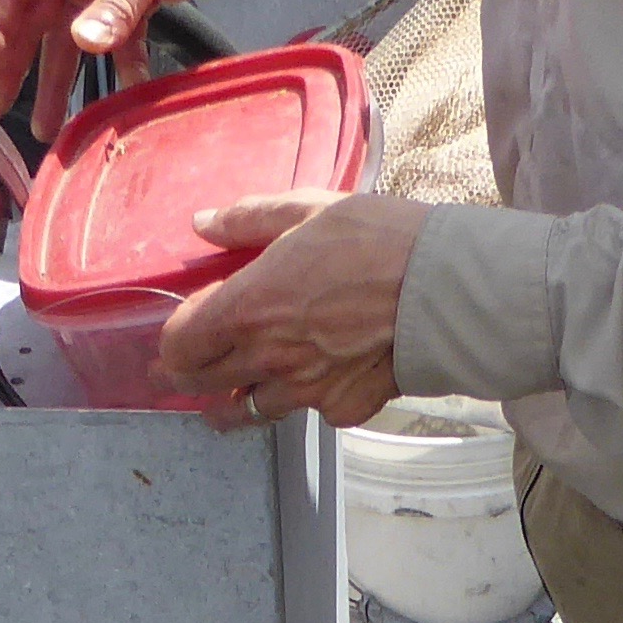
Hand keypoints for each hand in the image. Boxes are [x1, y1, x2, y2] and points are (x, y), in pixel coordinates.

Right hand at [0, 0, 308, 135]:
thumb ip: (118, 3)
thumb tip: (83, 44)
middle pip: (34, 18)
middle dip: (17, 63)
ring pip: (71, 37)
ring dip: (59, 78)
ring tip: (45, 124)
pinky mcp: (135, 0)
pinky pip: (116, 40)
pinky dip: (117, 67)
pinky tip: (121, 94)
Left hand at [157, 191, 422, 429]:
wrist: (448, 290)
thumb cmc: (380, 242)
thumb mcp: (310, 210)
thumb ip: (249, 219)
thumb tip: (204, 223)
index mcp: (248, 309)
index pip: (179, 345)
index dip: (174, 339)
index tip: (184, 330)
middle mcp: (268, 359)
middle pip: (201, 386)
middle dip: (188, 377)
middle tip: (185, 371)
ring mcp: (306, 392)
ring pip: (249, 410)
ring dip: (236, 399)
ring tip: (234, 391)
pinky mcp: (343, 408)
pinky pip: (309, 412)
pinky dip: (304, 400)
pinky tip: (311, 382)